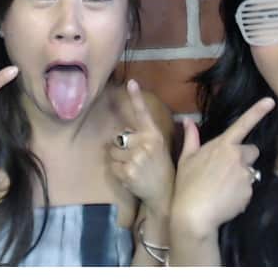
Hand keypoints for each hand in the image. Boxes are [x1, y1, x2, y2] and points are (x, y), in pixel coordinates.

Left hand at [108, 80, 174, 214]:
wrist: (165, 196)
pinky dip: (116, 172)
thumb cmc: (162, 169)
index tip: (131, 82)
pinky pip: (112, 166)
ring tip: (133, 168)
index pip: (143, 113)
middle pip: (118, 137)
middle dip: (121, 147)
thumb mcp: (161, 148)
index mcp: (155, 135)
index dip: (136, 97)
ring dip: (118, 160)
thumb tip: (133, 125)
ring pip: (112, 151)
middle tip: (136, 159)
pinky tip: (130, 177)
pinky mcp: (127, 172)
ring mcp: (136, 158)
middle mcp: (146, 144)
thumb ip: (148, 135)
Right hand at [171, 98, 274, 239]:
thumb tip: (188, 121)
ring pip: (250, 171)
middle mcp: (238, 156)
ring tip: (223, 188)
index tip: (271, 101)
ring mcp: (245, 174)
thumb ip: (191, 138)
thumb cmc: (187, 184)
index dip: (258, 111)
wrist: (195, 214)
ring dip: (241, 176)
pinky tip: (226, 200)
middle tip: (226, 170)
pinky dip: (240, 194)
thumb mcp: (186, 159)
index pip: (243, 124)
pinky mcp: (249, 192)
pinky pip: (248, 189)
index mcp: (223, 145)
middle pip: (251, 151)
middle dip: (244, 158)